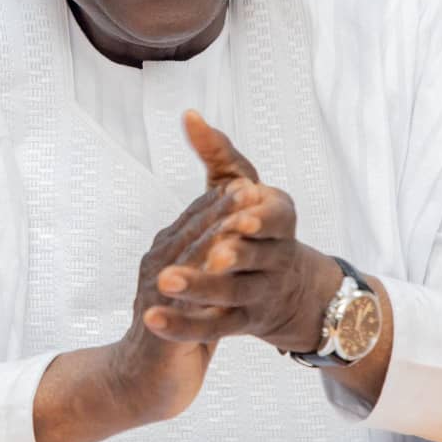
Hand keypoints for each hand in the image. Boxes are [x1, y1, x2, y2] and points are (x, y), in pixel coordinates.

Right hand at [112, 182, 257, 423]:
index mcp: (168, 251)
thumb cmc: (175, 333)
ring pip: (189, 254)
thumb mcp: (199, 289)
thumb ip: (213, 259)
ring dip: (214, 234)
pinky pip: (184, 295)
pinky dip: (202, 276)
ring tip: (239, 218)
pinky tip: (222, 266)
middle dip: (222, 207)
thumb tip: (235, 230)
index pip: (198, 216)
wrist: (142, 382)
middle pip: (194, 227)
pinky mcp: (160, 319)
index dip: (223, 198)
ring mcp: (157, 288)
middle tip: (249, 186)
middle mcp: (159, 262)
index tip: (249, 179)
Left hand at [143, 110, 340, 353]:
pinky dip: (184, 324)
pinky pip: (214, 326)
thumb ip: (218, 151)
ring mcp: (261, 291)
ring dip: (201, 288)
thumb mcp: (243, 183)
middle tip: (212, 254)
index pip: (277, 219)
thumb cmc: (255, 220)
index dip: (259, 221)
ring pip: (233, 293)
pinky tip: (154, 318)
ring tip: (167, 282)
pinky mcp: (242, 321)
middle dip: (234, 255)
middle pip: (256, 257)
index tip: (238, 220)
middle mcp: (277, 256)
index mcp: (281, 218)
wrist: (287, 286)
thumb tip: (189, 115)